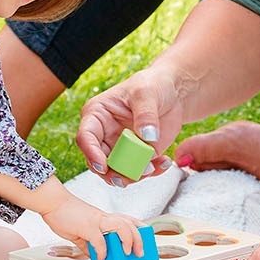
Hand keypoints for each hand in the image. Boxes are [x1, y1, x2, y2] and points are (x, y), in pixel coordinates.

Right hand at [40, 192, 143, 259]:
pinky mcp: (87, 226)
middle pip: (129, 224)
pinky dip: (103, 251)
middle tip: (139, 253)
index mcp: (104, 218)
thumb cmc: (65, 214)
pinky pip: (99, 239)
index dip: (139, 229)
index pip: (127, 220)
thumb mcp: (80, 231)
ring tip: (127, 253)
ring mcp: (96, 221)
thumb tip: (94, 254)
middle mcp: (103, 218)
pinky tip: (101, 258)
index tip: (144, 241)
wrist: (53, 202)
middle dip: (139, 239)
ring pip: (121, 226)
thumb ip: (88, 243)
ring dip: (128, 240)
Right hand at [77, 65, 183, 183]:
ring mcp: (121, 147)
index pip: (86, 137)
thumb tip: (147, 137)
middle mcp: (104, 134)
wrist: (174, 92)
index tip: (104, 165)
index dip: (91, 154)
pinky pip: (138, 172)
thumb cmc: (153, 84)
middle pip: (98, 162)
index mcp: (97, 114)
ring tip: (154, 165)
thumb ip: (145, 114)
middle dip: (113, 173)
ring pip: (117, 172)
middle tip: (132, 175)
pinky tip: (163, 162)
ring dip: (134, 175)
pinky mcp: (137, 156)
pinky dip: (151, 172)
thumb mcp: (146, 92)